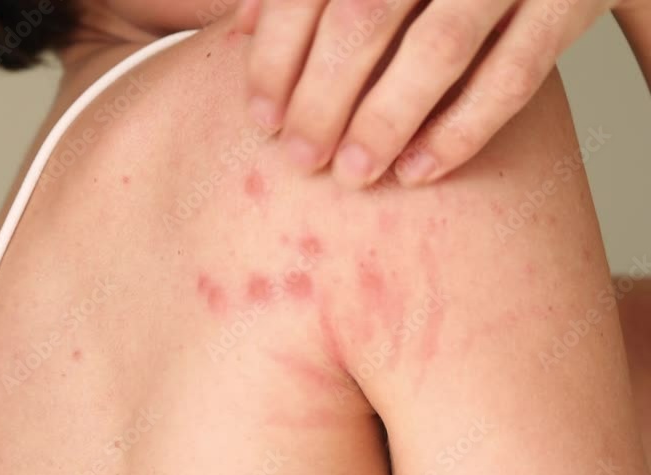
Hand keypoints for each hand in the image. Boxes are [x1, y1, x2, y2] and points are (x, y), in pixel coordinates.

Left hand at [237, 0, 617, 187]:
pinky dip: (462, 128)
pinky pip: (514, 73)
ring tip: (352, 174)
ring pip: (438, 48)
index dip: (276, 55)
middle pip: (363, 18)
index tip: (261, 116)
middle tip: (299, 157)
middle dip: (322, 98)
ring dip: (385, 120)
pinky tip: (418, 169)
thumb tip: (242, 30)